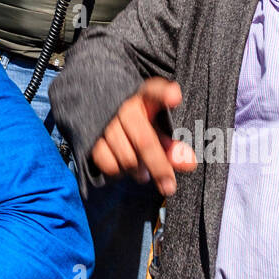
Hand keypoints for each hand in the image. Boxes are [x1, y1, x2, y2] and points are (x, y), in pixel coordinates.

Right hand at [90, 77, 195, 195]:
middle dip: (159, 167)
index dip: (164, 94)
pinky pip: (107, 162)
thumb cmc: (138, 122)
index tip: (175, 97)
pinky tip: (123, 167)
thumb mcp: (156, 127)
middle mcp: (124, 107)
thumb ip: (173, 147)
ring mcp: (105, 122)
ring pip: (126, 157)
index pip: (154, 91)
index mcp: (144, 97)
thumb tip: (189, 164)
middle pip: (144, 141)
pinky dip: (118, 171)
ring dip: (138, 171)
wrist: (99, 112)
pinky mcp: (89, 136)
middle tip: (169, 186)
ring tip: (143, 172)